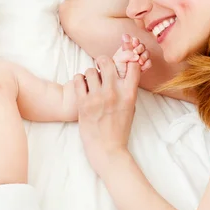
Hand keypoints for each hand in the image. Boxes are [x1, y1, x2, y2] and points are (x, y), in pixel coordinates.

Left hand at [75, 55, 140, 175]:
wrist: (107, 149)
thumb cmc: (120, 129)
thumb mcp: (130, 108)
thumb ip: (127, 90)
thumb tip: (124, 71)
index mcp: (129, 94)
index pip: (132, 65)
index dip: (126, 61)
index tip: (121, 64)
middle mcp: (113, 93)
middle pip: (106, 61)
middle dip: (103, 62)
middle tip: (101, 68)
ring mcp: (97, 97)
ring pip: (90, 70)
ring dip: (90, 74)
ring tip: (90, 82)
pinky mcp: (83, 103)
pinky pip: (77, 80)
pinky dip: (79, 80)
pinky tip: (82, 87)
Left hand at [113, 34, 151, 78]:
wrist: (120, 85)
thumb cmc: (116, 72)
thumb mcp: (119, 60)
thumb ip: (125, 50)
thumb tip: (128, 39)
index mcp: (125, 49)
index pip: (133, 40)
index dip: (135, 41)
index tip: (134, 44)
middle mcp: (132, 53)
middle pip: (141, 45)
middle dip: (140, 48)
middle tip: (137, 54)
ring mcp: (138, 60)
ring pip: (146, 53)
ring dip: (144, 56)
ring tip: (140, 63)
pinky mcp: (143, 67)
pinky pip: (149, 62)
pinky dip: (147, 64)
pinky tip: (142, 68)